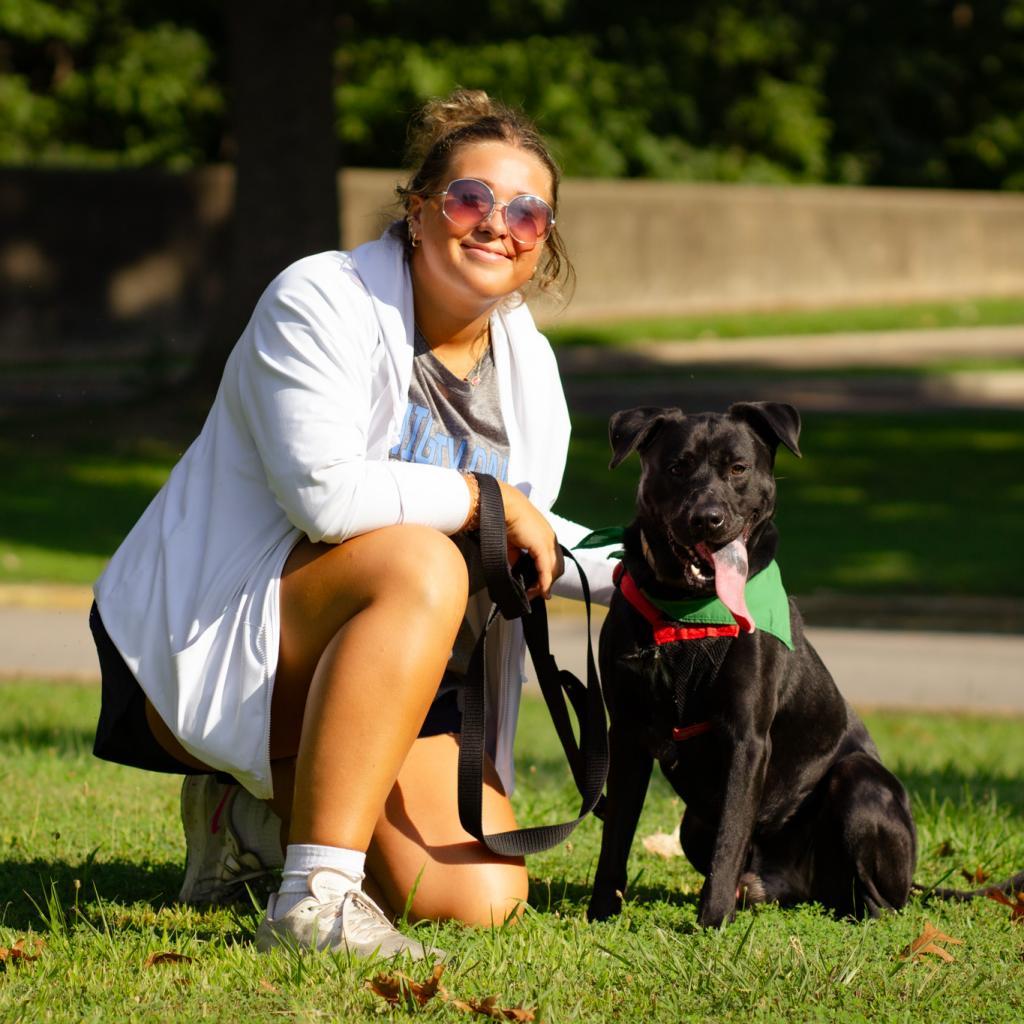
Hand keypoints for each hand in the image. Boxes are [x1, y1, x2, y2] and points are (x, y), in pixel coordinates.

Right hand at [498, 480, 563, 599]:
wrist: (503, 505)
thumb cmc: (505, 519)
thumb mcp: (512, 542)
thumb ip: (516, 556)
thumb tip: (515, 569)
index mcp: (545, 535)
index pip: (552, 560)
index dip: (547, 575)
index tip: (539, 589)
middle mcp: (550, 538)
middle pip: (556, 567)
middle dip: (547, 583)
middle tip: (536, 594)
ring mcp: (548, 541)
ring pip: (553, 570)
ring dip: (544, 585)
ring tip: (533, 594)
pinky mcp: (542, 546)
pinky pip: (546, 569)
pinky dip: (543, 582)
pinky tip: (539, 591)